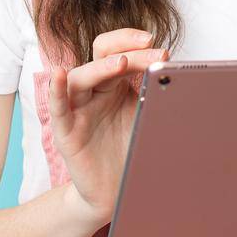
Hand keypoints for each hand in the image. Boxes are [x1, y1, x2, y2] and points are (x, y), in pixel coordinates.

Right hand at [50, 27, 168, 226]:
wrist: (116, 191)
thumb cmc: (130, 151)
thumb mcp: (146, 118)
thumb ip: (156, 97)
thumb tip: (180, 79)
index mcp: (114, 84)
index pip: (119, 52)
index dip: (136, 45)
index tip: (162, 50)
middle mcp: (94, 91)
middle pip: (103, 57)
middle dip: (128, 50)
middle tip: (152, 49)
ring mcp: (78, 109)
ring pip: (81, 77)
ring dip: (101, 67)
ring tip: (121, 62)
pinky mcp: (66, 131)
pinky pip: (59, 108)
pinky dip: (57, 90)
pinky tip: (59, 75)